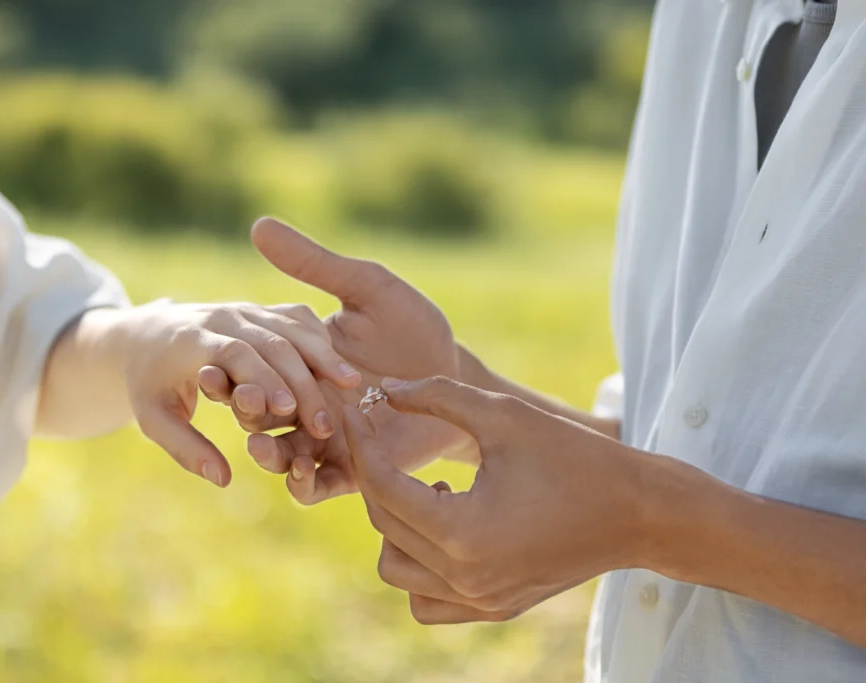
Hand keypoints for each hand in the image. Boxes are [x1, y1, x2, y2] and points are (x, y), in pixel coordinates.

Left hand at [90, 299, 360, 485]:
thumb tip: (222, 479)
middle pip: (272, 341)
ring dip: (323, 356)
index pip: (236, 353)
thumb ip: (185, 448)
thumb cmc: (151, 384)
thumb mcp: (153, 418)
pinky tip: (342, 366)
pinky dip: (321, 340)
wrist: (148, 334)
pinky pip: (297, 318)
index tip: (288, 412)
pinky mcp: (263, 309)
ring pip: (292, 326)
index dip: (264, 379)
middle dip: (302, 380)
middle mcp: (223, 317)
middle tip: (325, 422)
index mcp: (193, 339)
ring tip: (351, 386)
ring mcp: (246, 309)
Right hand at [199, 218, 466, 503]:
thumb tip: (259, 225)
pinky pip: (319, 486)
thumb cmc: (414, 327)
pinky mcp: (354, 470)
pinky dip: (303, 485)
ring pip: (282, 454)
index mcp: (299, 362)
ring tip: (263, 448)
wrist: (459, 375)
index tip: (210, 369)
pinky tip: (300, 475)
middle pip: (260, 413)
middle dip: (247, 411)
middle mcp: (304, 403)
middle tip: (245, 404)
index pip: (253, 368)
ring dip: (268, 454)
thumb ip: (315, 266)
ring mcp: (327, 440)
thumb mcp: (366, 290)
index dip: (228, 372)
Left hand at [343, 376, 647, 624]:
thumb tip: (385, 390)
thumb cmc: (574, 457)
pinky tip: (446, 526)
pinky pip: (425, 600)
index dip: (363, 443)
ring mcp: (479, 601)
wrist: (640, 512)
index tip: (358, 413)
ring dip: (395, 527)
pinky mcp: (493, 608)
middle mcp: (465, 578)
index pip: (383, 486)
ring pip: (395, 570)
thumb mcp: (504, 415)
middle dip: (377, 476)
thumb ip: (437, 397)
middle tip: (384, 438)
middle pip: (384, 525)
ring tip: (432, 490)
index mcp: (463, 531)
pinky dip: (419, 567)